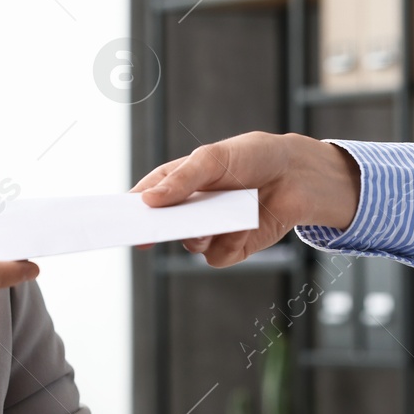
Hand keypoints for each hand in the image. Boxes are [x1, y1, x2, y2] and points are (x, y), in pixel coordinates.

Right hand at [132, 131, 361, 266]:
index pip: (146, 197)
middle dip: (154, 230)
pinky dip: (229, 242)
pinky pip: (216, 256)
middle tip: (146, 233)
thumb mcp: (214, 158)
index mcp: (180, 183)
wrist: (298, 175)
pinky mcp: (232, 247)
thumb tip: (148, 200)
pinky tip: (244, 225)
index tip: (115, 217)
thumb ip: (181, 179)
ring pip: (188, 244)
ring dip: (200, 233)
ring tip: (220, 214)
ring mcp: (211, 230)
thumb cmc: (255, 157)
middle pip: (161, 227)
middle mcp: (191, 210)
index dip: (129, 208)